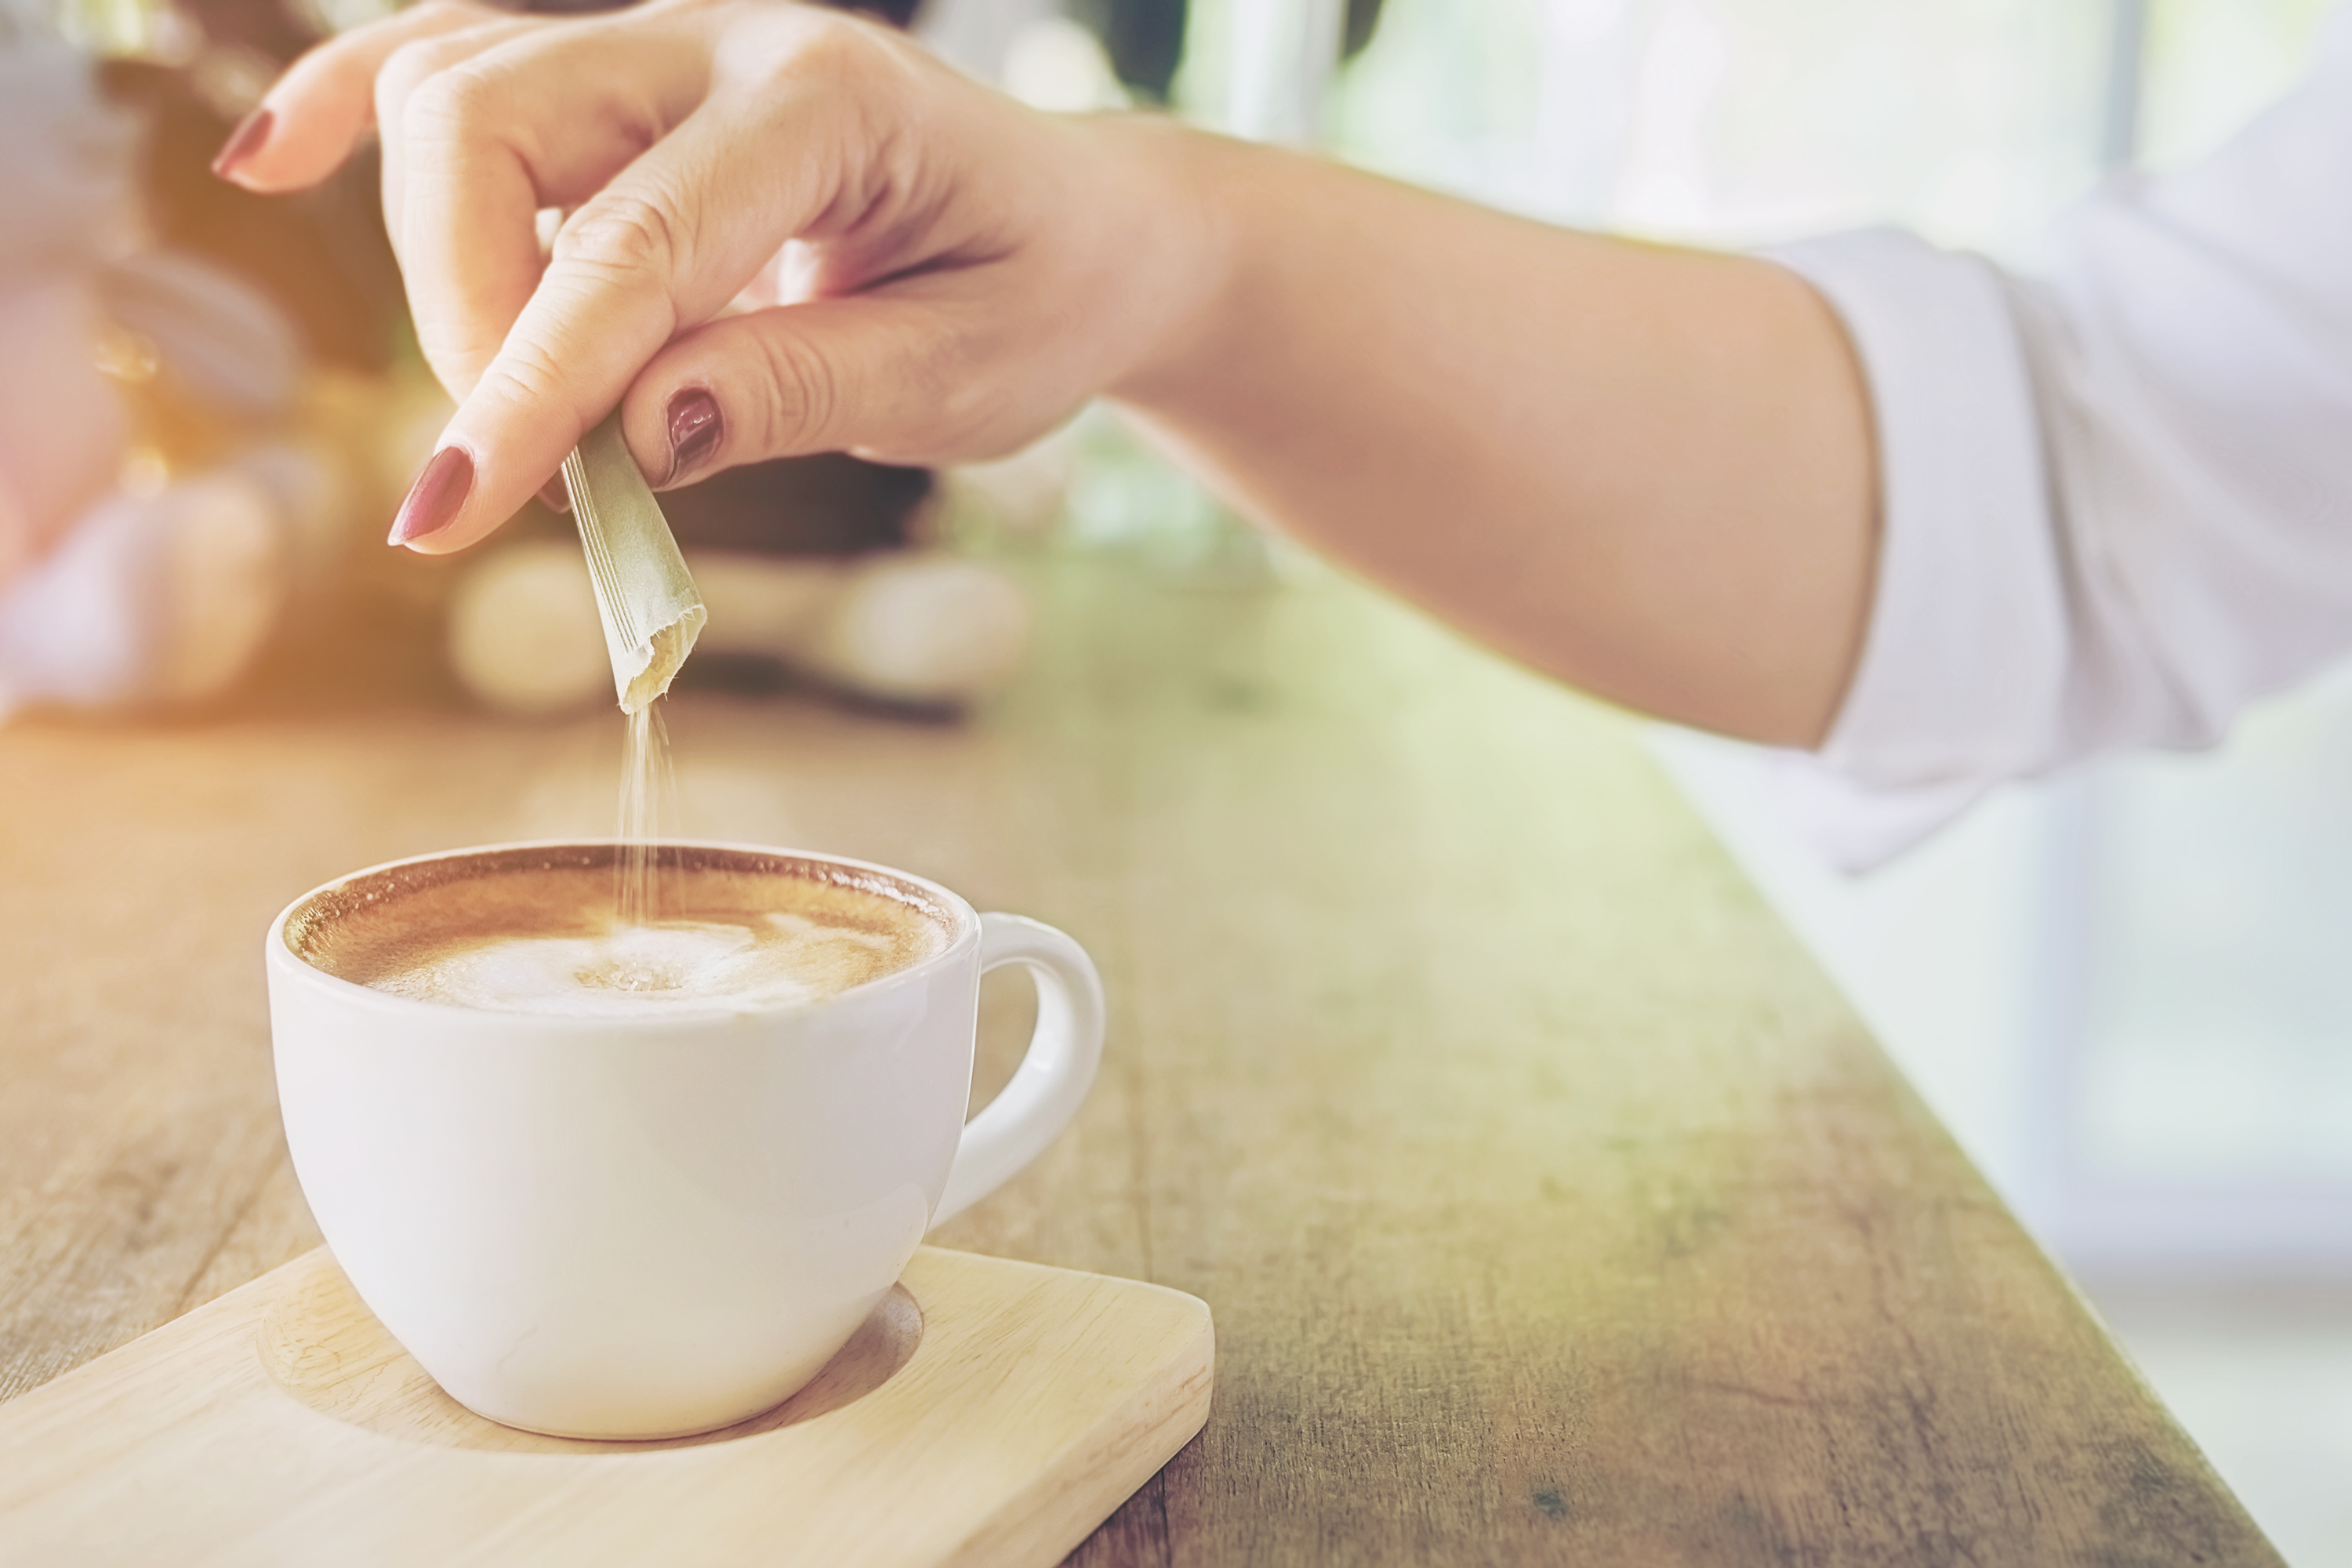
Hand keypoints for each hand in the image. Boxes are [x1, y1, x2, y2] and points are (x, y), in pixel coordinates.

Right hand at [220, 0, 1213, 552]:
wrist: (1081, 229)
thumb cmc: (1034, 297)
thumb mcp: (960, 375)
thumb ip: (802, 390)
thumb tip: (637, 429)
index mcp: (831, 103)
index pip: (633, 248)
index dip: (529, 387)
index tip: (449, 515)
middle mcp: (726, 41)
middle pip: (492, 126)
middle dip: (466, 316)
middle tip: (532, 478)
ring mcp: (661, 44)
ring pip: (453, 88)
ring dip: (429, 259)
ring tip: (500, 405)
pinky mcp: (622, 80)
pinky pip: (457, 56)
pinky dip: (354, 102)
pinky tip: (271, 162)